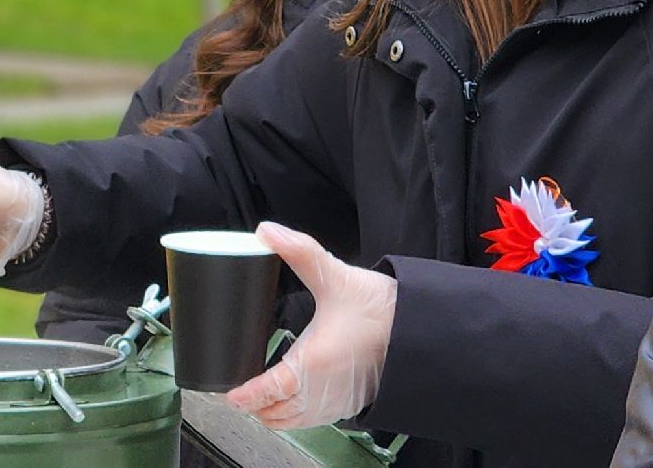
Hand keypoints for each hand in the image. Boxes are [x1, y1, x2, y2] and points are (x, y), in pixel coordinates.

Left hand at [225, 222, 394, 429]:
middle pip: (275, 412)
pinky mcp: (348, 405)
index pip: (269, 391)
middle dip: (253, 406)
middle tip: (236, 392)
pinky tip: (289, 401)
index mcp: (312, 363)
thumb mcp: (335, 276)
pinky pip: (312, 421)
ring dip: (272, 414)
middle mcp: (321, 390)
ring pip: (292, 421)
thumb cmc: (382, 311)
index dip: (247, 396)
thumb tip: (267, 232)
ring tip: (256, 399)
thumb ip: (299, 252)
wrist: (422, 332)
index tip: (231, 394)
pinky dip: (293, 417)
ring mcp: (335, 402)